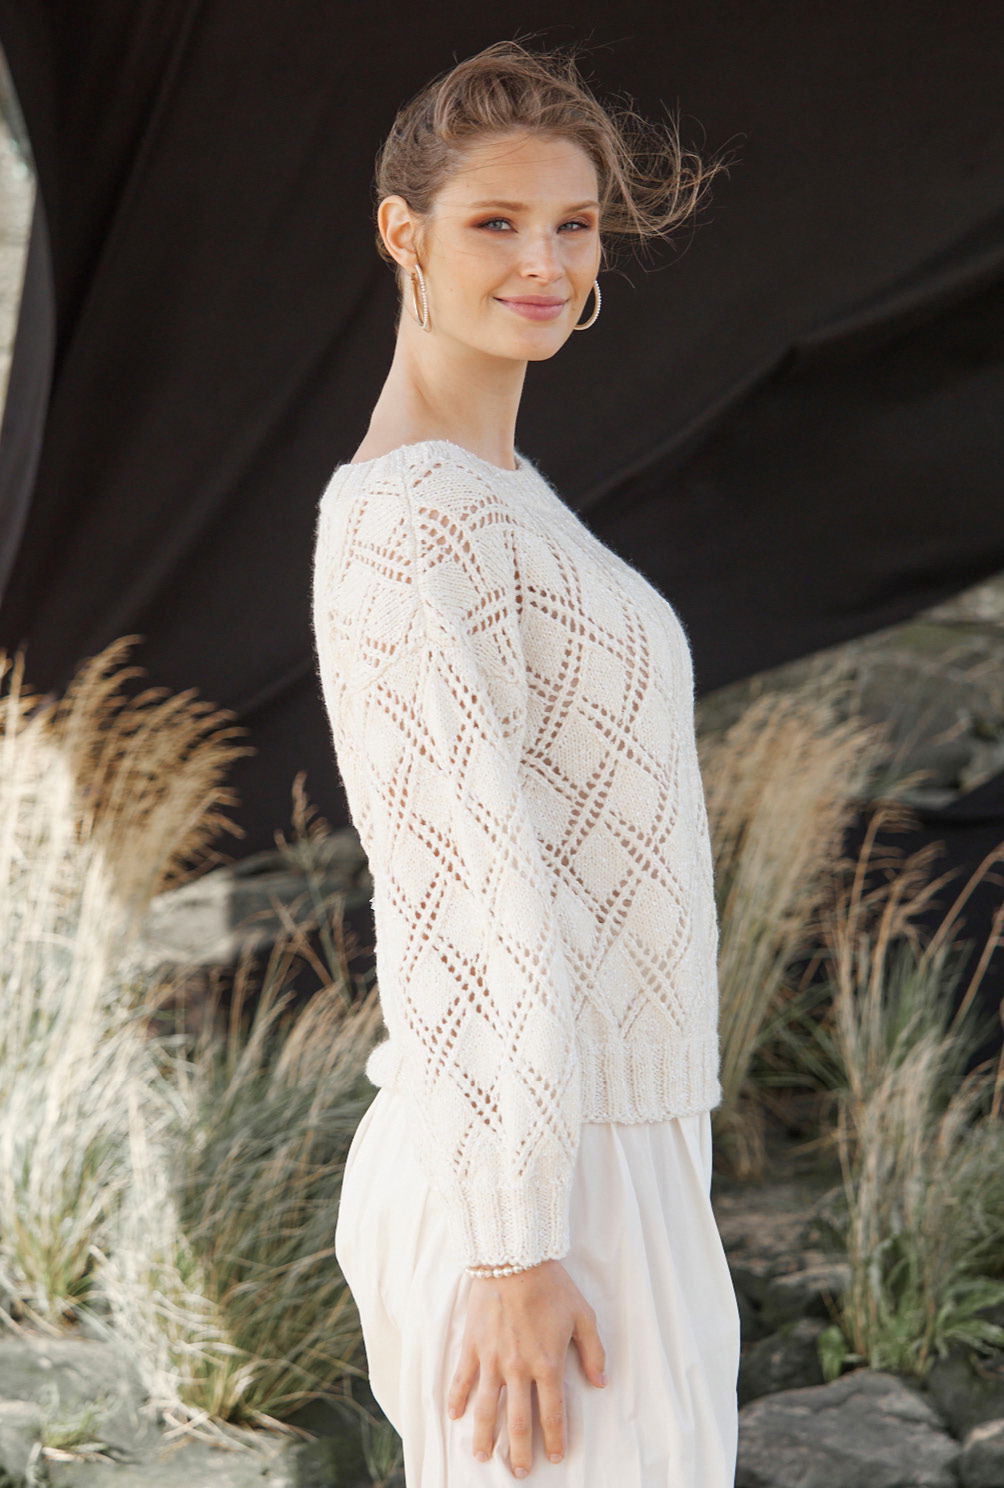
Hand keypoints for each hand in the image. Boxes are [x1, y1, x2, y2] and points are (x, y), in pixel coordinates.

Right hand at [446, 1258, 606, 1477]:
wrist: (514, 1258)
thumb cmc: (551, 1285)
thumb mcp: (583, 1315)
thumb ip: (593, 1352)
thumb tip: (600, 1382)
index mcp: (548, 1364)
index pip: (552, 1413)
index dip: (555, 1438)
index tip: (555, 1457)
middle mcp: (518, 1369)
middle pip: (518, 1420)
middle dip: (519, 1451)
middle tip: (518, 1473)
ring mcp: (492, 1359)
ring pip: (486, 1408)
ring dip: (484, 1435)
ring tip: (482, 1456)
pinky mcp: (473, 1345)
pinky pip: (462, 1378)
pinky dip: (457, 1399)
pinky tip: (455, 1416)